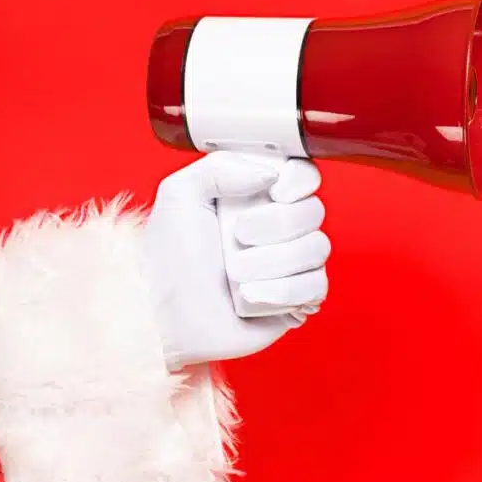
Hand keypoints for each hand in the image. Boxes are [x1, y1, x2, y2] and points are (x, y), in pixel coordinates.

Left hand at [142, 151, 329, 368]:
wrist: (165, 316)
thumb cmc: (168, 262)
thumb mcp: (180, 195)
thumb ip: (222, 165)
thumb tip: (271, 173)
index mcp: (254, 196)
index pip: (303, 175)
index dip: (297, 181)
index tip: (275, 191)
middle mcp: (278, 228)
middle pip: (313, 211)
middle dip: (275, 225)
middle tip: (237, 236)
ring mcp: (290, 264)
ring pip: (317, 249)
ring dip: (272, 262)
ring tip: (236, 274)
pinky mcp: (297, 299)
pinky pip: (316, 286)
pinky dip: (283, 291)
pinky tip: (252, 295)